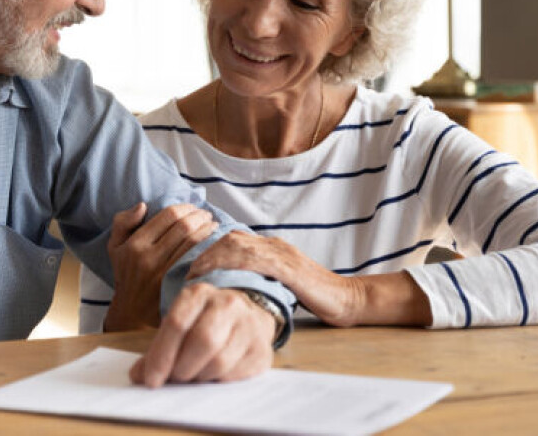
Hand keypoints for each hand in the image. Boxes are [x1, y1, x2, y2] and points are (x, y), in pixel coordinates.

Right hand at [104, 203, 216, 330]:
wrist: (132, 313)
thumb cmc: (127, 275)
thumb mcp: (115, 247)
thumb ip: (123, 222)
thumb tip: (143, 206)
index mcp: (135, 245)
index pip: (168, 216)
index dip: (185, 207)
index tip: (192, 208)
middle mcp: (149, 258)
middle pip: (184, 227)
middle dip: (199, 216)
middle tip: (206, 214)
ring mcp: (165, 274)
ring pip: (194, 243)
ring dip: (208, 229)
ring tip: (213, 225)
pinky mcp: (178, 285)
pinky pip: (198, 260)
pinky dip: (209, 248)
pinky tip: (214, 243)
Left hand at [130, 284, 275, 386]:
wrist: (247, 315)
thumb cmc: (204, 322)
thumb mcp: (180, 324)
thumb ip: (158, 348)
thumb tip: (138, 376)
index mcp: (198, 294)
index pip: (177, 324)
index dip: (161, 356)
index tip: (151, 380)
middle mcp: (226, 303)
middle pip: (202, 341)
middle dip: (183, 368)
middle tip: (175, 378)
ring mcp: (249, 324)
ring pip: (220, 361)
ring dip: (200, 377)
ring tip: (194, 376)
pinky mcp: (262, 348)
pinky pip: (236, 374)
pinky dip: (218, 381)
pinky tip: (213, 376)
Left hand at [188, 231, 361, 326]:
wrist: (350, 299)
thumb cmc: (314, 296)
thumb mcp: (281, 282)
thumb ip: (259, 278)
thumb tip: (228, 287)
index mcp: (271, 247)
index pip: (231, 239)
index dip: (208, 249)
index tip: (191, 266)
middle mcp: (274, 245)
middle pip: (230, 238)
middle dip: (204, 252)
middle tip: (187, 271)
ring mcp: (282, 254)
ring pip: (238, 245)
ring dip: (213, 258)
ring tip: (197, 275)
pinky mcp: (290, 268)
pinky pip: (256, 260)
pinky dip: (234, 265)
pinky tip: (221, 276)